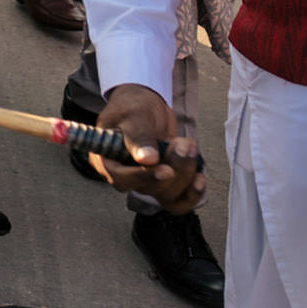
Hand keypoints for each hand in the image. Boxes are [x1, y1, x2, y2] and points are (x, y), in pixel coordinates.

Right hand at [94, 83, 204, 212]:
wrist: (147, 107)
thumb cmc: (133, 107)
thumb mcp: (133, 115)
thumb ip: (138, 136)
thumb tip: (146, 160)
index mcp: (106, 160)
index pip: (122, 178)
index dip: (144, 177)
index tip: (166, 169)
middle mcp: (124, 175)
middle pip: (148, 189)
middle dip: (173, 168)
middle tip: (183, 145)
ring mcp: (145, 181)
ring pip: (166, 195)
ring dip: (185, 174)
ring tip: (189, 147)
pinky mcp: (163, 183)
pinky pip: (179, 200)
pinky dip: (193, 193)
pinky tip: (200, 177)